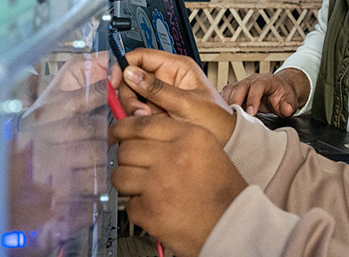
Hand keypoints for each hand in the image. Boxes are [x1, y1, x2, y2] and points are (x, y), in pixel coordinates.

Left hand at [110, 114, 245, 256]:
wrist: (233, 225)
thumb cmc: (224, 191)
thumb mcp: (208, 150)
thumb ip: (176, 138)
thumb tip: (139, 132)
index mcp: (190, 137)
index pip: (142, 124)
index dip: (122, 128)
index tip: (115, 133)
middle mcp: (173, 156)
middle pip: (126, 149)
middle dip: (127, 159)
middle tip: (136, 167)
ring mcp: (158, 184)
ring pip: (120, 175)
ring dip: (128, 182)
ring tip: (145, 189)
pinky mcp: (149, 210)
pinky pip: (128, 204)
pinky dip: (138, 207)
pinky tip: (156, 206)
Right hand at [116, 49, 235, 144]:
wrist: (225, 141)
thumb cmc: (216, 120)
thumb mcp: (186, 103)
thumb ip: (158, 89)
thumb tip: (130, 73)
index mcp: (177, 67)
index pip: (141, 56)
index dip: (124, 65)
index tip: (114, 80)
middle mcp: (166, 78)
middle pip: (131, 78)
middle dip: (130, 95)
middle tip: (140, 111)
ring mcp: (159, 95)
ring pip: (131, 96)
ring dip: (134, 109)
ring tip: (150, 119)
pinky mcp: (156, 111)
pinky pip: (137, 111)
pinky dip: (138, 119)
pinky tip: (150, 124)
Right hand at [221, 68, 309, 116]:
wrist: (280, 89)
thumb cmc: (283, 95)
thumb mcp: (291, 100)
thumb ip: (289, 105)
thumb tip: (286, 109)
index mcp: (266, 80)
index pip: (257, 86)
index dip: (253, 98)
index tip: (251, 112)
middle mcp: (252, 80)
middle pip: (240, 86)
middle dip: (236, 101)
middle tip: (235, 116)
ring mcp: (243, 84)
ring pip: (230, 89)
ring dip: (226, 102)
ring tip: (226, 117)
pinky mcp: (236, 91)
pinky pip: (225, 94)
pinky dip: (222, 103)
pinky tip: (223, 114)